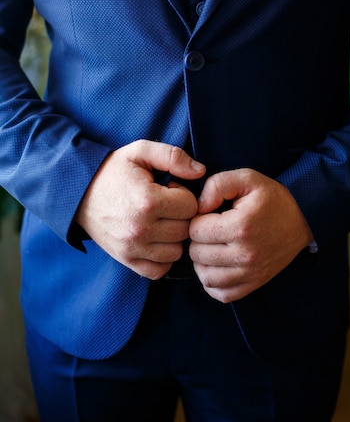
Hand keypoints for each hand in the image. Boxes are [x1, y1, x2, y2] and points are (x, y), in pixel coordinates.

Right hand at [75, 140, 205, 278]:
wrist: (77, 192)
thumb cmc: (112, 170)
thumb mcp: (140, 151)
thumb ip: (173, 156)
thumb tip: (200, 172)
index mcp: (147, 200)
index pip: (191, 206)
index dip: (184, 194)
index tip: (169, 188)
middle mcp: (140, 228)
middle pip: (186, 229)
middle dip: (180, 215)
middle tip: (165, 204)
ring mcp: (132, 248)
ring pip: (177, 251)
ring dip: (174, 237)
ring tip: (160, 221)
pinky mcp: (126, 260)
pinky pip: (159, 270)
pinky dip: (162, 257)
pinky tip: (156, 239)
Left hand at [189, 168, 313, 302]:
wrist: (302, 219)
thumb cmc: (272, 198)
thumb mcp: (247, 178)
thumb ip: (217, 184)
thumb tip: (198, 206)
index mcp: (240, 226)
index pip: (195, 230)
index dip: (197, 218)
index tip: (210, 214)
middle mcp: (245, 254)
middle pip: (197, 253)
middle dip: (198, 239)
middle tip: (211, 229)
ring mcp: (250, 273)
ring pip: (205, 276)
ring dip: (202, 261)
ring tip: (212, 246)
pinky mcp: (254, 283)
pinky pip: (222, 293)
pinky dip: (213, 283)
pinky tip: (217, 265)